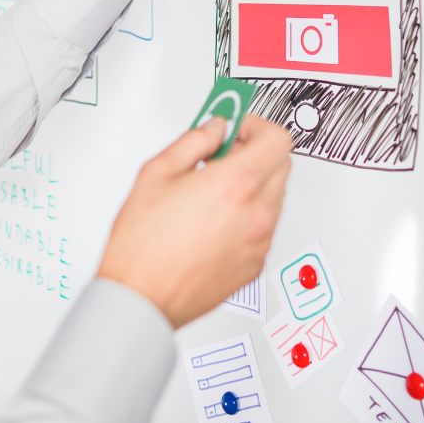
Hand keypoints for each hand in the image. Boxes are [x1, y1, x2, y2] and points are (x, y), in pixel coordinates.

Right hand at [96, 114, 290, 328]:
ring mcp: (259, 242)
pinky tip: (212, 219)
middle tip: (221, 153)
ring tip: (211, 189)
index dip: (256, 125)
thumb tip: (214, 129)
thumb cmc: (143, 243)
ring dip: (252, 183)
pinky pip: (262, 226)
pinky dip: (246, 214)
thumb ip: (193, 141)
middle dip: (254, 151)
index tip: (235, 127)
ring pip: (274, 196)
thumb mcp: (157, 171)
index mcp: (235, 184)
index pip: (277, 139)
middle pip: (281, 164)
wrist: (142, 297)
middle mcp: (256, 214)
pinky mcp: (254, 264)